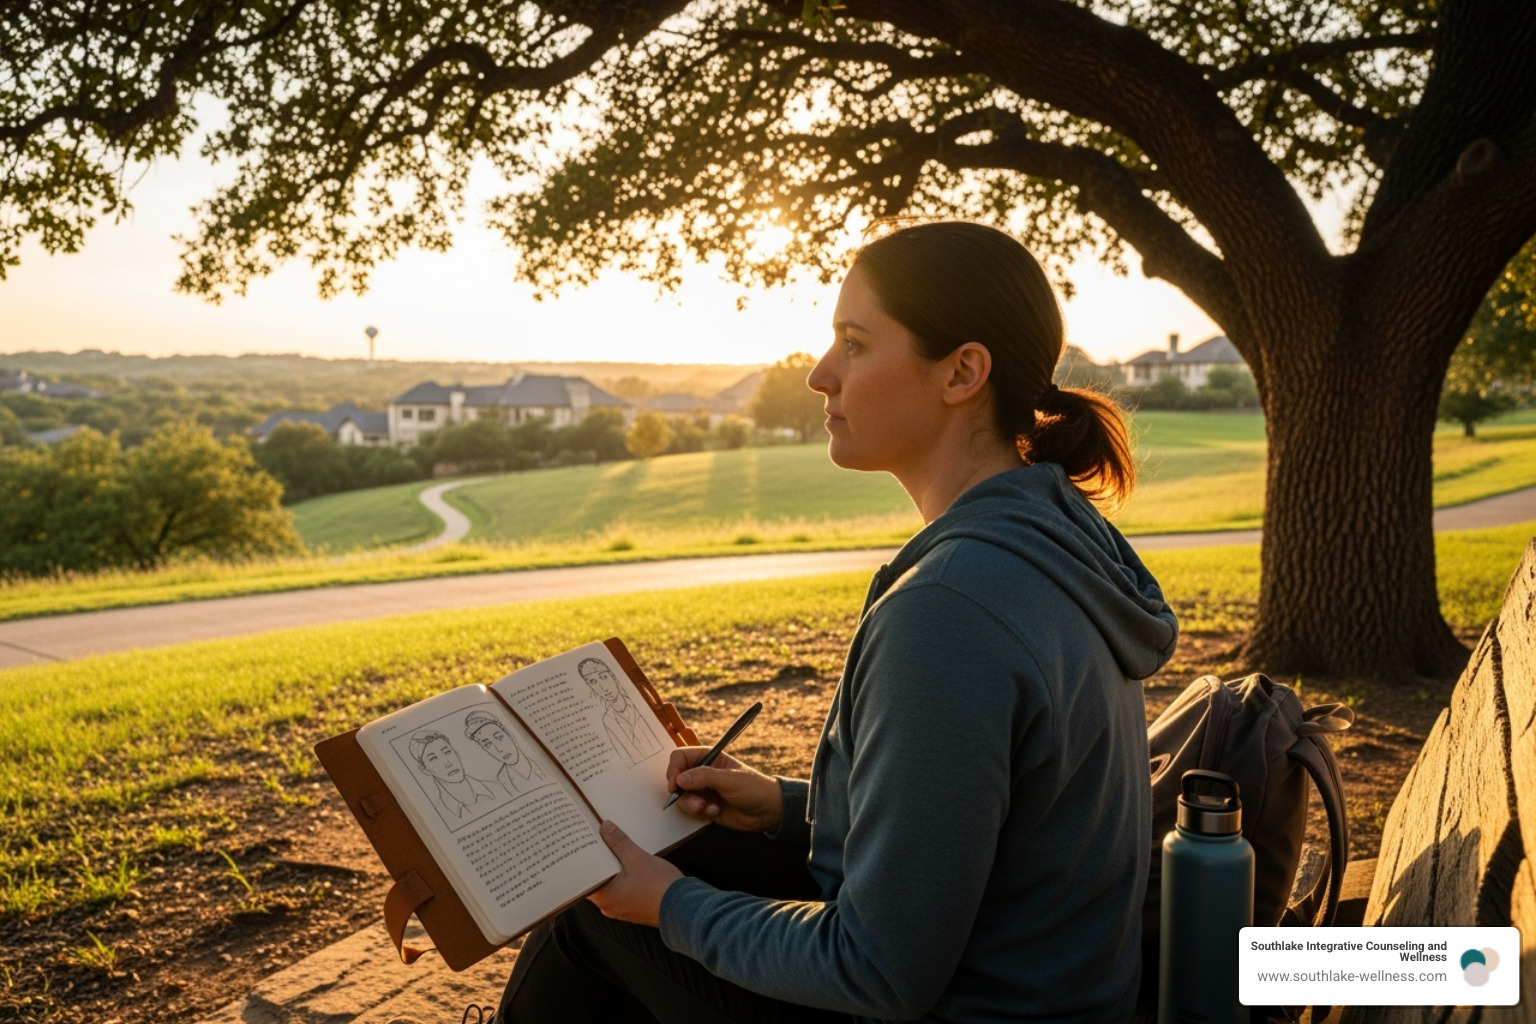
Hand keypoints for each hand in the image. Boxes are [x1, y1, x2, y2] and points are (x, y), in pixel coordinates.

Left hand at [587, 820, 682, 926]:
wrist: (685, 907)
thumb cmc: (660, 887)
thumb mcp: (637, 858)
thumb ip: (619, 842)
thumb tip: (605, 828)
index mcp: (605, 897)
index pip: (584, 877)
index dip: (583, 859)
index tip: (584, 844)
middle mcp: (609, 906)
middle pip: (597, 879)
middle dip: (599, 860)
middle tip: (598, 840)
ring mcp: (622, 908)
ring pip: (610, 883)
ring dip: (612, 867)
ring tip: (614, 848)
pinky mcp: (634, 907)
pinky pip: (622, 889)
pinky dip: (622, 876)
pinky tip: (629, 863)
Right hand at [665, 746, 783, 832]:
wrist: (768, 811)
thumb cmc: (755, 788)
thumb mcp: (730, 779)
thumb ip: (704, 777)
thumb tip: (681, 778)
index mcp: (709, 758)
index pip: (681, 757)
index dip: (674, 769)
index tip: (675, 783)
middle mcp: (703, 773)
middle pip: (677, 778)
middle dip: (683, 792)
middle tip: (694, 800)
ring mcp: (703, 790)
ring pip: (682, 796)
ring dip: (692, 804)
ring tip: (707, 808)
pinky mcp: (705, 806)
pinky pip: (691, 809)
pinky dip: (699, 812)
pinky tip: (715, 812)